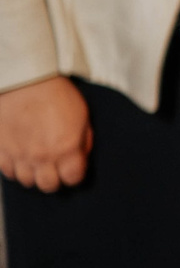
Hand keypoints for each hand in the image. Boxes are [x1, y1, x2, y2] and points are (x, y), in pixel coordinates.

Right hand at [0, 76, 89, 191]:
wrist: (25, 81)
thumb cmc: (55, 94)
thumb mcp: (82, 116)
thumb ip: (83, 141)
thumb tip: (81, 157)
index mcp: (65, 149)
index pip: (72, 179)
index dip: (75, 175)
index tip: (74, 169)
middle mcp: (41, 156)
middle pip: (48, 186)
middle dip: (55, 180)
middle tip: (56, 169)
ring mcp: (19, 155)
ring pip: (26, 181)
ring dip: (34, 175)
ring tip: (38, 164)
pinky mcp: (1, 150)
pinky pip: (7, 172)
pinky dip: (15, 169)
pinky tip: (21, 160)